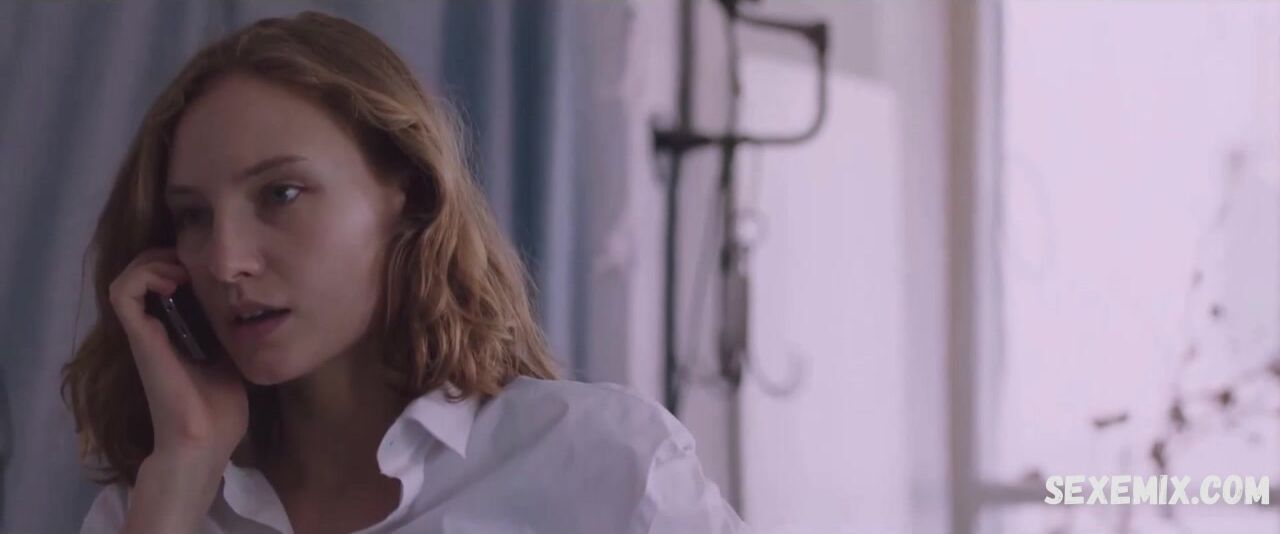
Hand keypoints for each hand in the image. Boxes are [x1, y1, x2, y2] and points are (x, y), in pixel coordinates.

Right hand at [107, 248, 247, 457]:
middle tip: (194, 265)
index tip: (207, 266)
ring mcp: (144, 332)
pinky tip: (173, 283)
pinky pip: (123, 293)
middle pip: (142, 272)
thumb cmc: (220, 407)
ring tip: (180, 272)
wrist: (204, 439)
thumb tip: (257, 310)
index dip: (179, 262)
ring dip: (153, 262)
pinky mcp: (140, 338)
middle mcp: (155, 327)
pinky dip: (144, 276)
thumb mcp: (232, 356)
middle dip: (167, 256)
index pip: (163, 281)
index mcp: (176, 330)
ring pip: (127, 277)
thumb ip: (232, 333)